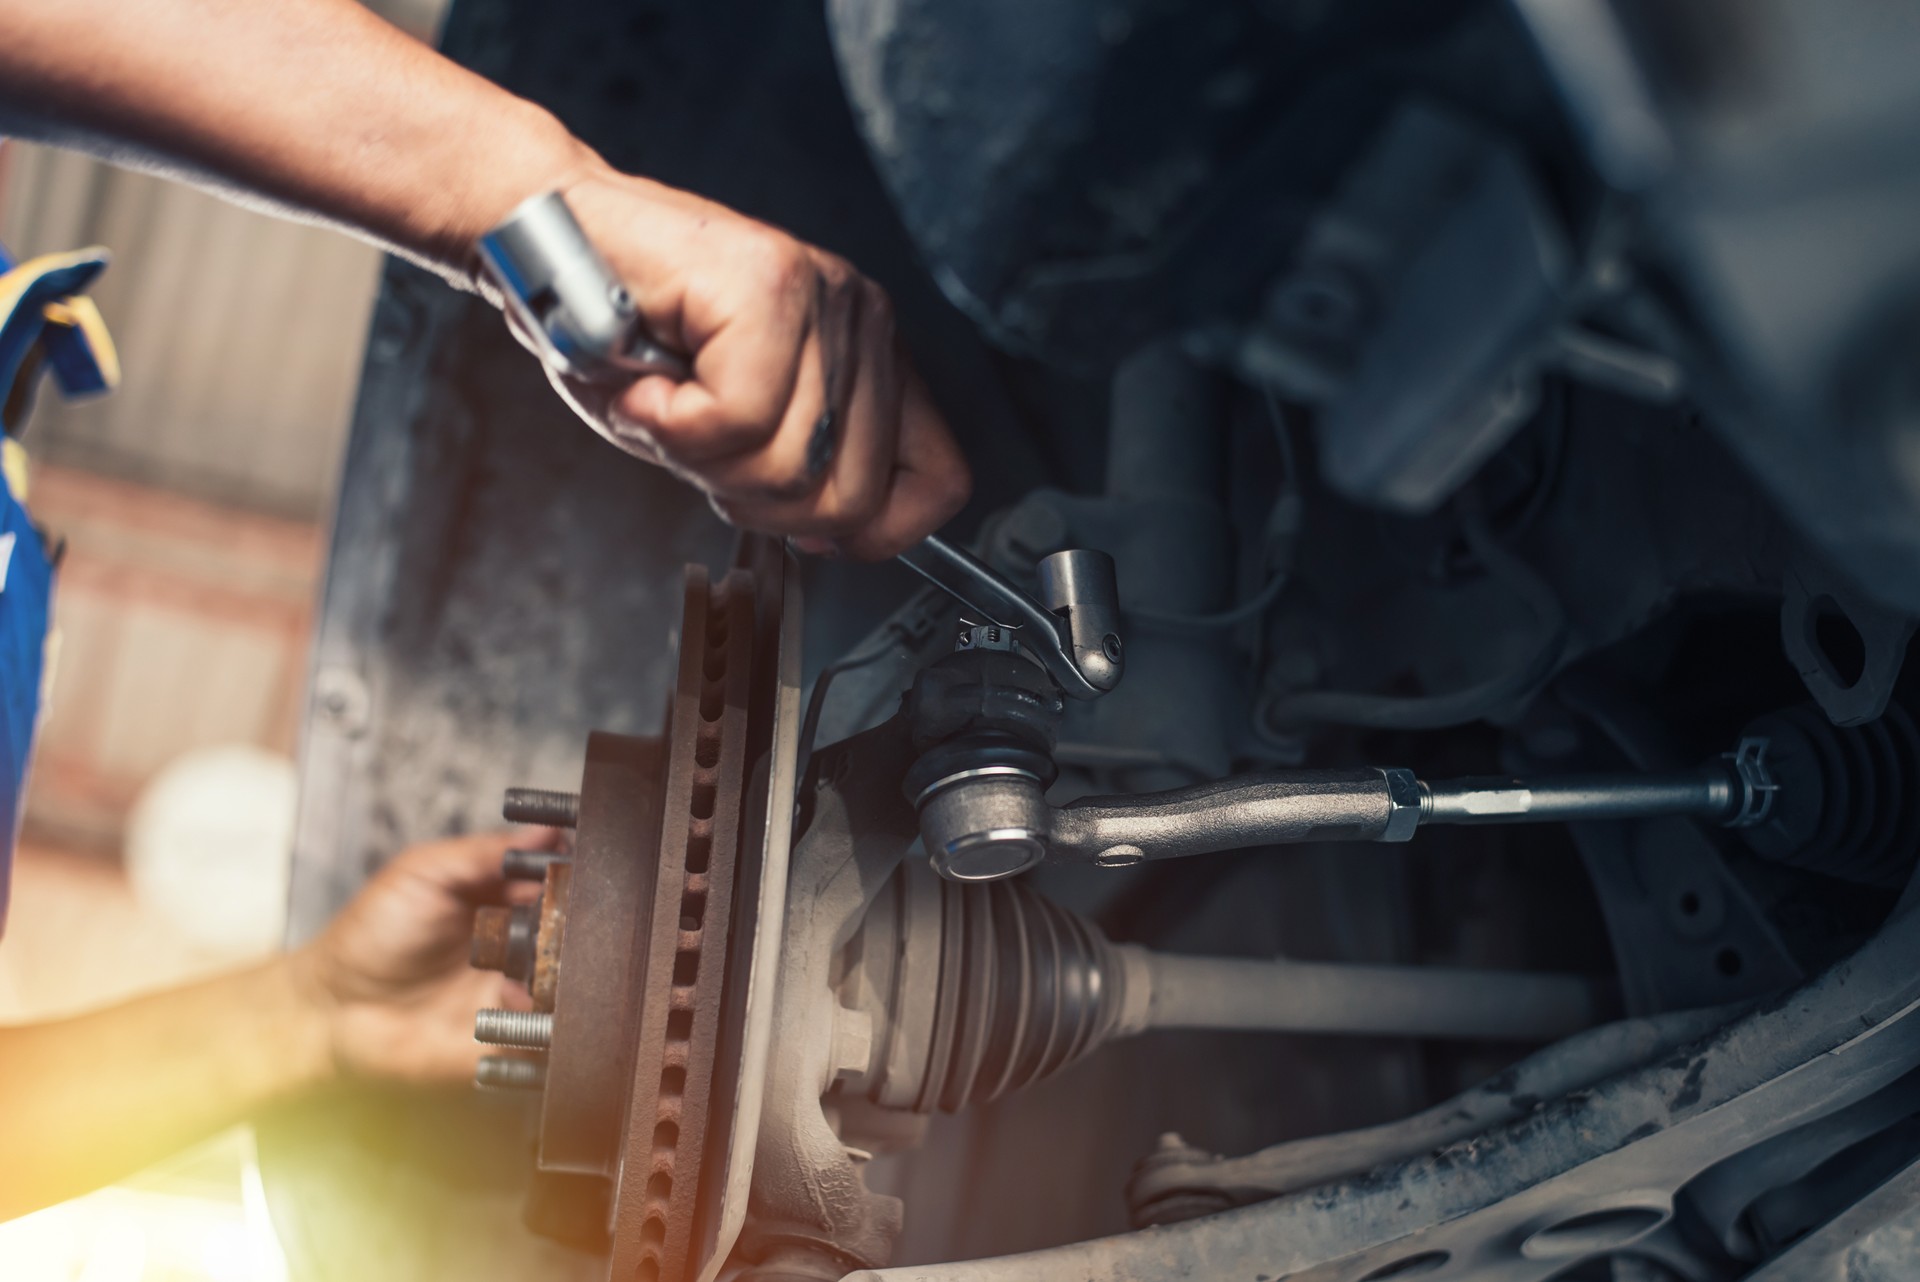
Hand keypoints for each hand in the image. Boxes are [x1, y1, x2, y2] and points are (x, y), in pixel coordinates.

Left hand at [290, 829, 554, 1085]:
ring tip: (540, 958)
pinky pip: (549, 1028)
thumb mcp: (422, 873)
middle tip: (565, 919)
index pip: (555, 882)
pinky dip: (543, 1013)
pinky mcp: (511, 1034)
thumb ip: (482, 852)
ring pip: (569, 978)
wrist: (334, 1011)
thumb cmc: (369, 936)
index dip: (570, 876)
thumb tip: (545, 830)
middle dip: (574, 924)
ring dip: (563, 968)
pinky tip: (512, 995)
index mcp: (500, 899)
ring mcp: (516, 989)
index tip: (578, 871)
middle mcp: (517, 943)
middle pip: (571, 930)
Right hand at [508, 164, 971, 559]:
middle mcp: (862, 320)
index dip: (874, 532)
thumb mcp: (727, 429)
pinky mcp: (769, 288)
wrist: (547, 242)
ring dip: (698, 458)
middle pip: (850, 497)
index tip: (802, 526)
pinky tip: (648, 383)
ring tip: (664, 400)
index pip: (938, 480)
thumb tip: (835, 535)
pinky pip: (736, 421)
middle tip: (695, 444)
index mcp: (869, 359)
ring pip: (790, 467)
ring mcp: (823, 299)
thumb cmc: (625, 336)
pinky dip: (669, 425)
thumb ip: (794, 475)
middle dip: (754, 502)